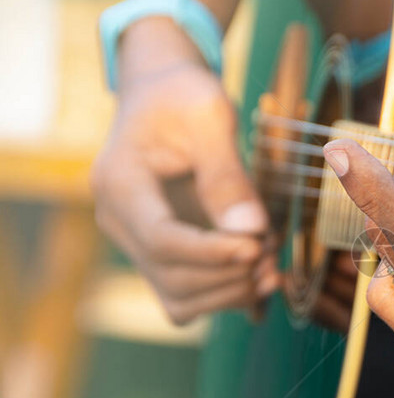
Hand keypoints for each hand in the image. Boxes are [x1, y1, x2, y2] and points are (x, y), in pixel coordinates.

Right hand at [92, 61, 279, 324]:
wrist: (162, 97)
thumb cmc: (182, 97)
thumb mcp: (208, 114)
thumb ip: (227, 173)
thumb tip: (249, 229)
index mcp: (119, 183)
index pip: (160, 239)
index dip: (212, 253)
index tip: (257, 247)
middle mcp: (117, 221)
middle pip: (171, 278)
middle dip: (229, 274)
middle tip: (272, 251)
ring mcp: (136, 243)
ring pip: (179, 300)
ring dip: (231, 292)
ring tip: (271, 263)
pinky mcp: (160, 256)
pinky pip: (188, 299)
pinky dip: (224, 296)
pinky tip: (258, 274)